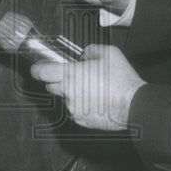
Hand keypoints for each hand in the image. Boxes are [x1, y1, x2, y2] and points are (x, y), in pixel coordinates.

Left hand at [30, 44, 144, 130]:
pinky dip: (81, 105)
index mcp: (71, 75)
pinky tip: (95, 101)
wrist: (134, 104)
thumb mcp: (108, 53)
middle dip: (57, 81)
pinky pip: (75, 111)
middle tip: (73, 77)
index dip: (37, 69)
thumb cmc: (121, 79)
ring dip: (72, 94)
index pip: (41, 72)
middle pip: (50, 86)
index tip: (37, 68)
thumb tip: (83, 55)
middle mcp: (68, 92)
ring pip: (65, 99)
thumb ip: (89, 51)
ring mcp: (73, 108)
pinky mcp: (80, 120)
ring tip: (92, 90)